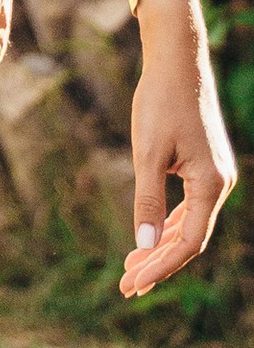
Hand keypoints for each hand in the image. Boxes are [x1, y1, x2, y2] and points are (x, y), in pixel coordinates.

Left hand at [119, 0, 234, 296]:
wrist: (176, 61)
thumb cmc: (161, 101)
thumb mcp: (148, 152)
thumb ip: (147, 199)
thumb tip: (142, 245)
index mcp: (211, 185)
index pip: (187, 243)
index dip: (161, 266)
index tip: (133, 283)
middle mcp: (220, 185)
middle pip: (188, 238)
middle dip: (157, 263)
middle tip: (126, 287)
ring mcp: (215, 176)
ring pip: (188, 224)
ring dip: (160, 246)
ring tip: (131, 270)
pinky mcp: (205, 167)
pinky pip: (188, 207)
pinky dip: (168, 223)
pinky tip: (149, 236)